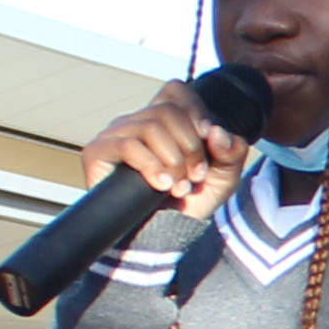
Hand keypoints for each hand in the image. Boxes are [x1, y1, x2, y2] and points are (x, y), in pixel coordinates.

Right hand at [81, 80, 257, 221]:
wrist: (162, 238)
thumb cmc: (186, 206)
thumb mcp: (221, 179)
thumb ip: (231, 153)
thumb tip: (217, 131)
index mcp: (164, 122)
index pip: (175, 91)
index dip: (195, 110)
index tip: (207, 140)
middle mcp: (137, 122)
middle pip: (167, 110)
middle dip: (190, 146)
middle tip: (194, 176)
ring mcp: (115, 135)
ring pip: (149, 126)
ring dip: (172, 159)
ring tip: (177, 186)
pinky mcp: (98, 153)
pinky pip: (127, 144)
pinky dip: (150, 165)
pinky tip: (161, 185)